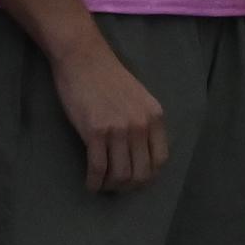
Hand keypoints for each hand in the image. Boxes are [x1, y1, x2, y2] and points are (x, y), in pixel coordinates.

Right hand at [50, 32, 169, 191]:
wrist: (83, 58)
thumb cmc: (108, 76)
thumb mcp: (138, 97)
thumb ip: (144, 121)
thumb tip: (141, 152)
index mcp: (154, 116)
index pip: (160, 160)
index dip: (148, 176)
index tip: (135, 178)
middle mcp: (140, 125)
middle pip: (141, 173)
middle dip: (128, 186)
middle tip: (116, 185)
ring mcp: (119, 129)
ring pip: (121, 174)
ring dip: (111, 186)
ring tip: (102, 184)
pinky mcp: (95, 131)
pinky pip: (98, 168)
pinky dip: (94, 182)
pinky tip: (90, 183)